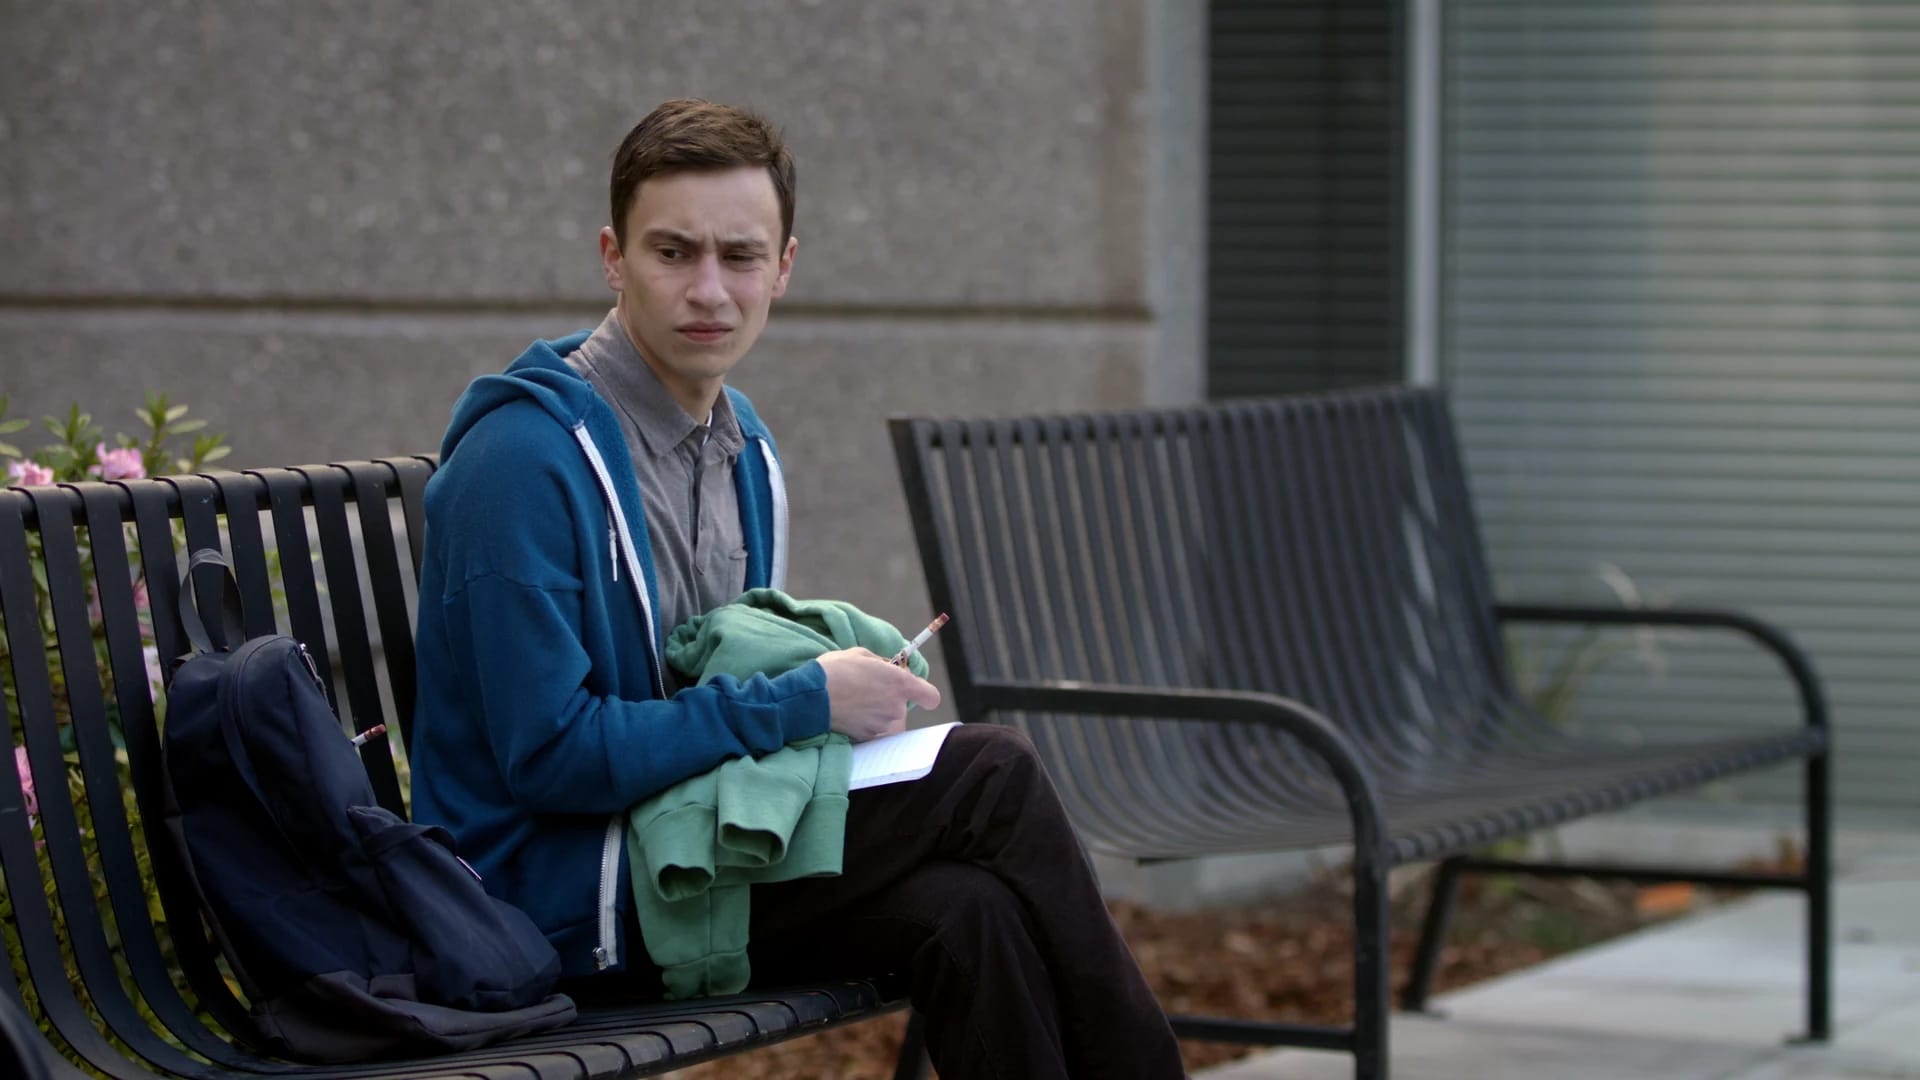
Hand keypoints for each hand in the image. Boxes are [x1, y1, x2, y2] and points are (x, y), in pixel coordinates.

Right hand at [816, 647, 941, 741]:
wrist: (811, 697)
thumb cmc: (835, 670)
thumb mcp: (861, 655)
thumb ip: (882, 664)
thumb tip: (889, 669)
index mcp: (900, 683)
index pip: (931, 697)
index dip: (924, 694)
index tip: (914, 690)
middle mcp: (896, 707)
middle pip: (902, 705)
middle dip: (889, 697)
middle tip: (867, 687)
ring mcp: (882, 724)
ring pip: (886, 717)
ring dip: (875, 709)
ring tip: (853, 697)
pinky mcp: (867, 736)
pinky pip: (872, 727)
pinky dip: (863, 720)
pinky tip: (848, 710)